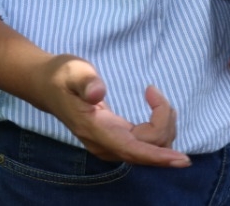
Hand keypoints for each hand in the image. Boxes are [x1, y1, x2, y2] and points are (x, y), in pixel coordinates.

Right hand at [33, 55, 189, 167]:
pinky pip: (146, 144)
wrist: (47, 86)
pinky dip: (158, 127)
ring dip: (163, 124)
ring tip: (154, 96)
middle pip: (147, 148)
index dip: (158, 156)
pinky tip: (155, 107)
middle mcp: (104, 144)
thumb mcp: (72, 70)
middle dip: (163, 122)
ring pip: (150, 148)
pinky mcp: (117, 140)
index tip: (182, 159)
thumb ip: (86, 82)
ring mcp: (111, 145)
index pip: (131, 149)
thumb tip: (98, 93)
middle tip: (153, 91)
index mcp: (95, 130)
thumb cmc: (61, 76)